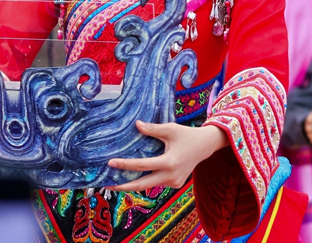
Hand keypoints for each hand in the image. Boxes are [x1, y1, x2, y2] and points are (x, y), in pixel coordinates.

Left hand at [108, 121, 226, 190]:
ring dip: (132, 184)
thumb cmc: (186, 135)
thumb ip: (152, 129)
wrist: (204, 146)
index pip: (142, 166)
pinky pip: (156, 183)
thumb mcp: (170, 129)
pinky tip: (131, 178)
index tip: (111, 163)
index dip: (125, 165)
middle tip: (107, 185)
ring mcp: (173, 182)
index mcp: (169, 163)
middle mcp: (171, 176)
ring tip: (114, 183)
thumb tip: (136, 125)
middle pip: (143, 184)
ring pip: (149, 185)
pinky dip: (144, 181)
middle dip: (124, 186)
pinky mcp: (174, 183)